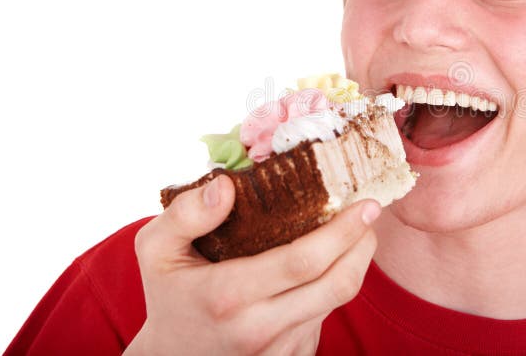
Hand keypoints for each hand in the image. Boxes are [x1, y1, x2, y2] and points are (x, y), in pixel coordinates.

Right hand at [124, 175, 380, 354]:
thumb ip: (185, 214)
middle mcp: (258, 328)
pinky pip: (325, 317)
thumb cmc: (169, 295)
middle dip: (363, 245)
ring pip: (336, 301)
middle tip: (369, 213)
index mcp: (227, 295)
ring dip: (354, 263)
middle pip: (337, 285)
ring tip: (354, 232)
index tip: (366, 204)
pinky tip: (328, 264)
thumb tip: (226, 185)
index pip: (303, 261)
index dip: (343, 231)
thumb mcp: (155, 250)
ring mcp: (278, 350)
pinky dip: (334, 286)